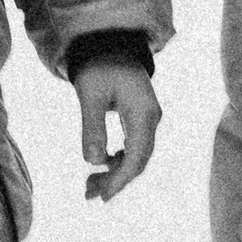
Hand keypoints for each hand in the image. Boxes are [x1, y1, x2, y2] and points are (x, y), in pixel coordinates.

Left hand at [73, 56, 160, 203]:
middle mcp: (151, 118)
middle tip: (90, 194)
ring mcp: (148, 119)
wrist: (109, 45)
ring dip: (115, 172)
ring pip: (137, 156)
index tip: (103, 196)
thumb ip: (92, 127)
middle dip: (116, 180)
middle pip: (139, 160)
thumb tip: (93, 161)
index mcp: (143, 113)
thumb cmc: (99, 67)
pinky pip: (134, 147)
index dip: (120, 179)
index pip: (137, 156)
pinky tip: (102, 165)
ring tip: (90, 185)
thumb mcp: (90, 96)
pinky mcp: (141, 119)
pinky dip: (118, 160)